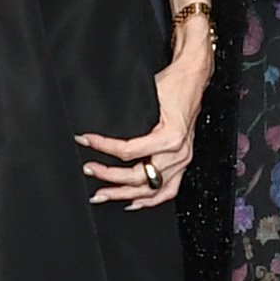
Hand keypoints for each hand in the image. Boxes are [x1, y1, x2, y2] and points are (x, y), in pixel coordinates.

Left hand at [81, 17, 217, 207]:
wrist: (193, 78)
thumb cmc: (173, 83)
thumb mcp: (147, 96)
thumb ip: (128, 118)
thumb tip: (100, 130)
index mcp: (170, 138)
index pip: (128, 152)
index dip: (103, 147)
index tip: (86, 140)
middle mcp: (178, 153)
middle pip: (138, 176)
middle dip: (109, 176)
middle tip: (88, 169)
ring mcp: (182, 160)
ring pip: (151, 189)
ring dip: (124, 194)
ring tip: (102, 194)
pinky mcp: (183, 161)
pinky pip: (168, 190)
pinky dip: (150, 200)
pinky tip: (133, 202)